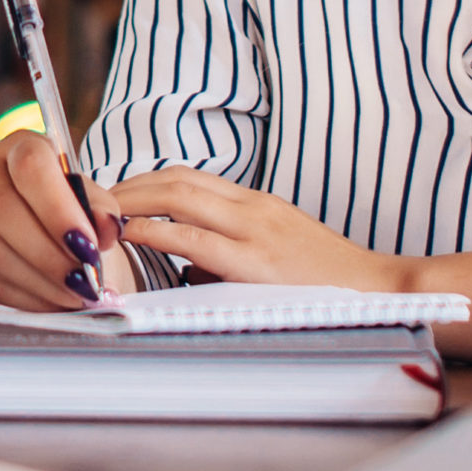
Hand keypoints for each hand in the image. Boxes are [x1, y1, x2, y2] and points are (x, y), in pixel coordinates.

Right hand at [0, 131, 130, 309]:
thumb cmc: (66, 210)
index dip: (59, 209)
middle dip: (51, 256)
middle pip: (4, 211)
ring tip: (75, 297)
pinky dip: (24, 298)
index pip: (30, 166)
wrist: (38, 233)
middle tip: (85, 283)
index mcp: (17, 146)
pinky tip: (50, 302)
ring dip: (41, 283)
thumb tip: (107, 227)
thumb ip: (101, 209)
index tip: (89, 247)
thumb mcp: (89, 199)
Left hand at [110, 168, 408, 290]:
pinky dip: (154, 231)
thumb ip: (230, 255)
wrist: (379, 292)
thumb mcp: (274, 257)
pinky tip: (129, 234)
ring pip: (180, 197)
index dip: (146, 181)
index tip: (113, 193)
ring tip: (100, 209)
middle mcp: (253, 208)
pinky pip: (193, 237)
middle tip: (92, 195)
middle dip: (130, 184)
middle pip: (177, 179)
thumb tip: (185, 268)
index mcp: (257, 205)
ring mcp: (255, 230)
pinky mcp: (254, 261)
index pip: (189, 178)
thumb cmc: (328, 283)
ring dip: (133, 199)